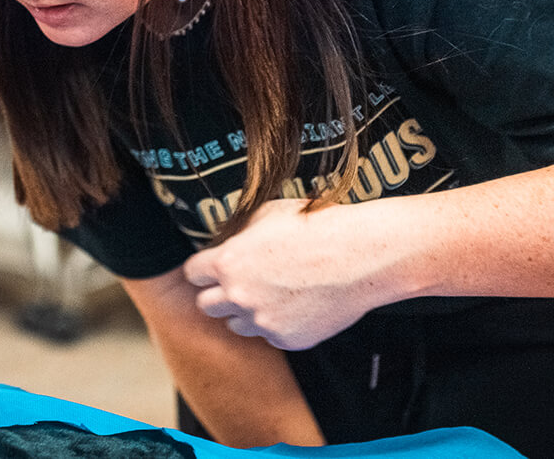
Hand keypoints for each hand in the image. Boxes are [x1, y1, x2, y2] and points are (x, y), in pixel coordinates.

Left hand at [184, 199, 394, 350]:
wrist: (360, 255)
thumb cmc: (316, 226)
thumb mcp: (266, 214)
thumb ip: (238, 234)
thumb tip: (225, 241)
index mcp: (228, 262)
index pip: (193, 274)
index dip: (203, 269)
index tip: (212, 269)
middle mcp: (238, 295)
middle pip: (205, 306)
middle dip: (217, 294)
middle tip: (237, 284)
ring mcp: (263, 321)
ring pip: (234, 326)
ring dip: (244, 313)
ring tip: (269, 295)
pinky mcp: (287, 340)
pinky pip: (268, 336)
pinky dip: (276, 324)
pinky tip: (295, 305)